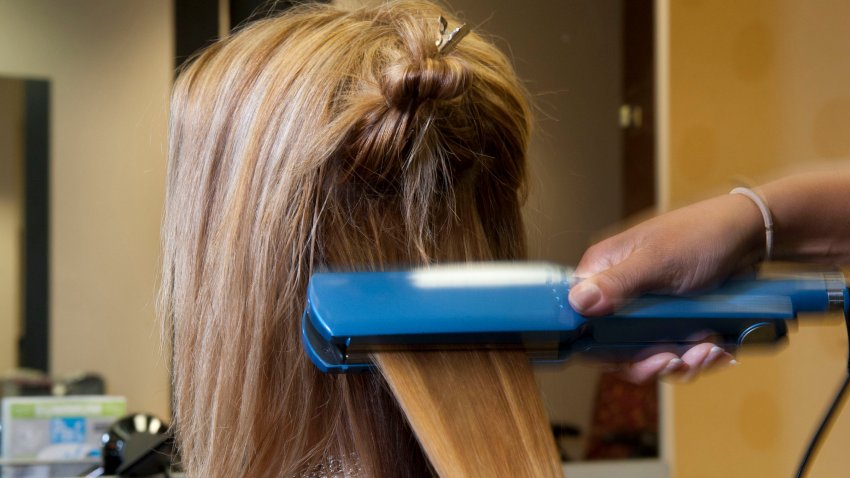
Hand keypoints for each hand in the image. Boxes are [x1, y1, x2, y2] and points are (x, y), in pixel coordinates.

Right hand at [569, 193, 761, 381]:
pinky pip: (677, 354)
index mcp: (604, 274)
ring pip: (649, 356)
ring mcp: (648, 312)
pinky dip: (698, 357)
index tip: (628, 359)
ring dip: (682, 361)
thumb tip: (577, 301)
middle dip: (649, 361)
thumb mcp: (658, 261)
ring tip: (709, 348)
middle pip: (615, 348)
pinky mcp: (674, 324)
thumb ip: (617, 283)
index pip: (582, 321)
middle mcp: (620, 295)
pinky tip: (717, 347)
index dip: (600, 348)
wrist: (750, 236)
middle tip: (676, 360)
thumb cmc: (701, 234)